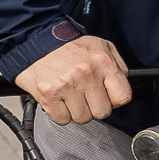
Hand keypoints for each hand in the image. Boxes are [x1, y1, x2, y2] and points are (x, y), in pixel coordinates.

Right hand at [16, 35, 131, 125]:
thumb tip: (122, 88)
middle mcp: (86, 74)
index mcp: (103, 62)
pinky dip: (60, 113)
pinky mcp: (48, 94)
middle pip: (102, 112)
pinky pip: (62, 119)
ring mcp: (66, 85)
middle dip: (94, 107)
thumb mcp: (102, 47)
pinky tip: (59, 99)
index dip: (115, 100)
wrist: (36, 39)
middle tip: (85, 96)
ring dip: (76, 111)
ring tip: (70, 95)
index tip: (106, 96)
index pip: (123, 97)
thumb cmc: (69, 45)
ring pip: (82, 118)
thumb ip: (118, 67)